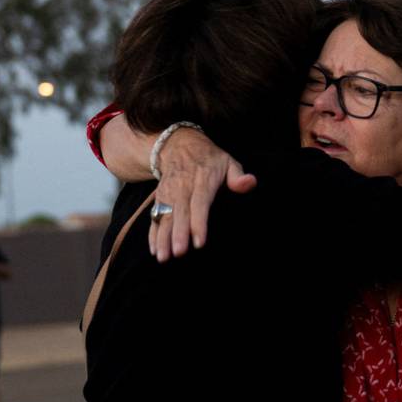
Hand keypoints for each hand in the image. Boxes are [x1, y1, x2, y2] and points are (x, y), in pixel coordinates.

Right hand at [150, 128, 256, 262]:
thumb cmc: (209, 159)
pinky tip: (154, 250)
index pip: (200, 203)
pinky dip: (153, 233)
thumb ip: (237, 175)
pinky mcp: (159, 198)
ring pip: (164, 216)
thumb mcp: (227, 161)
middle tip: (179, 254)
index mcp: (202, 180)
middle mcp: (182, 187)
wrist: (178, 144)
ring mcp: (168, 193)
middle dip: (178, 234)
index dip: (199, 223)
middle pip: (180, 213)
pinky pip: (154, 216)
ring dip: (162, 238)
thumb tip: (249, 183)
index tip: (199, 242)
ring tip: (163, 257)